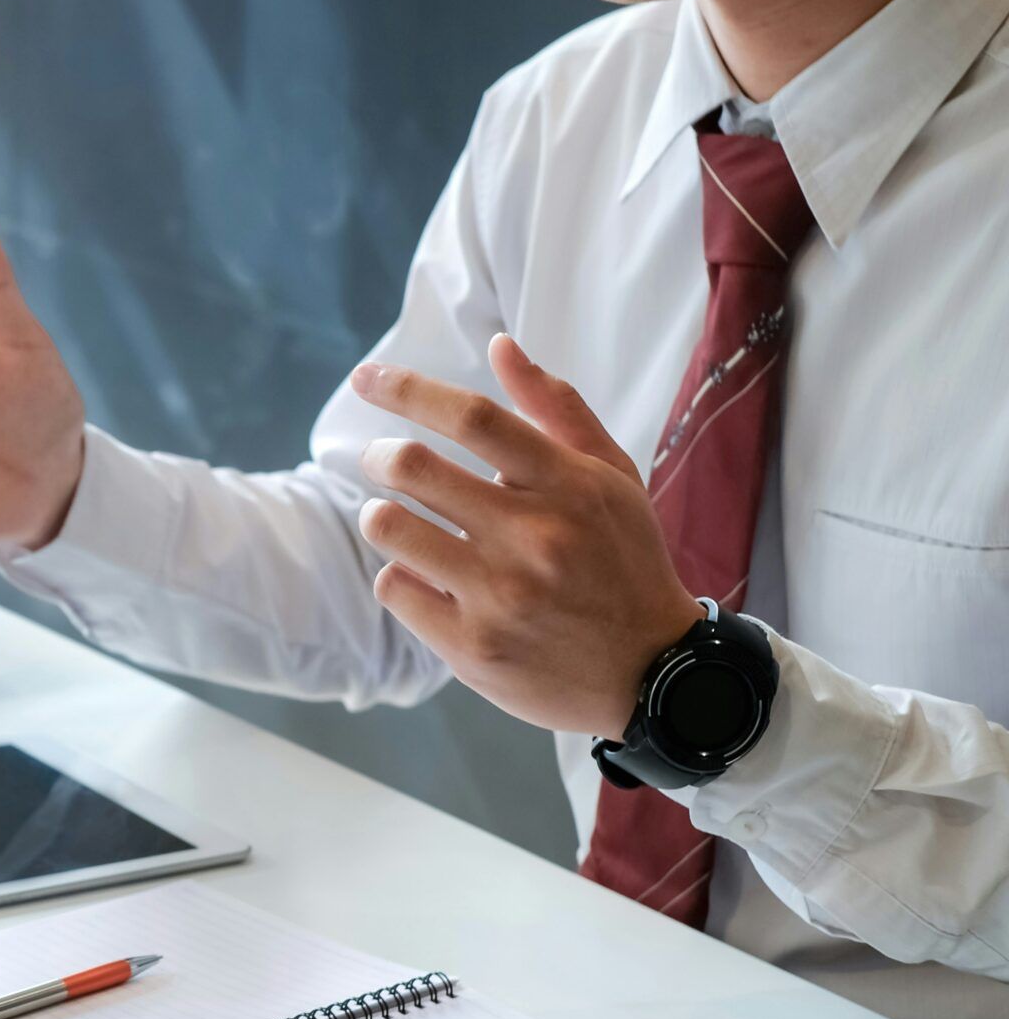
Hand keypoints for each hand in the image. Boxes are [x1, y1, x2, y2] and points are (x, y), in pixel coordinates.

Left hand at [349, 334, 701, 736]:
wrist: (651, 672)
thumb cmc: (624, 561)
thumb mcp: (611, 478)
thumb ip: (556, 409)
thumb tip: (501, 346)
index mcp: (568, 485)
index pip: (473, 418)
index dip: (409, 389)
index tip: (368, 378)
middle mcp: (533, 537)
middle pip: (414, 468)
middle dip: (379, 456)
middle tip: (378, 461)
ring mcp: (500, 595)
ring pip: (390, 528)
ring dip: (380, 516)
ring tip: (396, 520)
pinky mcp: (471, 646)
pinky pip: (394, 587)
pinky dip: (398, 574)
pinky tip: (424, 576)